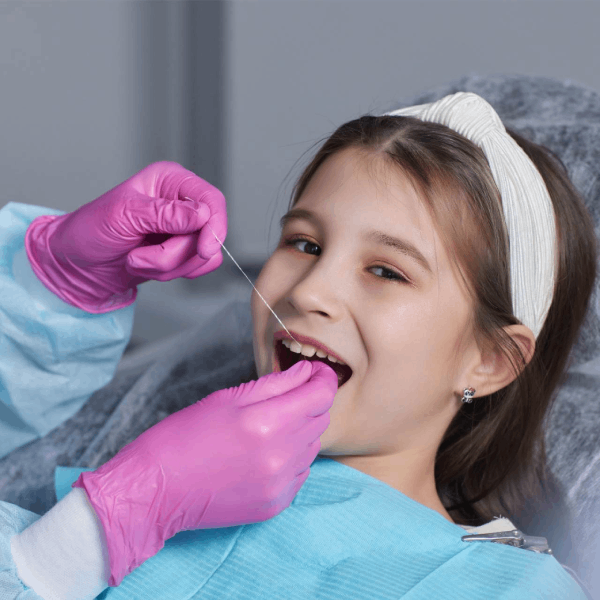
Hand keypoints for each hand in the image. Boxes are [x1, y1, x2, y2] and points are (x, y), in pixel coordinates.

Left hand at [25, 161, 226, 312]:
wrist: (77, 265)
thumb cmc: (90, 231)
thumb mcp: (122, 215)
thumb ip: (164, 213)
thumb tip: (201, 215)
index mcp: (169, 181)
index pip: (211, 199)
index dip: (214, 226)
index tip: (203, 249)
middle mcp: (181, 202)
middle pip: (208, 233)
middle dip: (173, 254)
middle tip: (140, 256)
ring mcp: (183, 230)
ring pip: (203, 256)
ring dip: (167, 266)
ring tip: (137, 259)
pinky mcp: (182, 253)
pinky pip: (197, 269)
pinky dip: (171, 274)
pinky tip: (147, 266)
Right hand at [72, 360, 337, 586]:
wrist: (155, 491)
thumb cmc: (182, 437)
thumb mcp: (225, 399)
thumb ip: (275, 384)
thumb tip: (307, 372)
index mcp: (266, 422)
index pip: (321, 395)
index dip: (324, 378)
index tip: (317, 371)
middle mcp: (280, 456)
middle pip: (321, 419)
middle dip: (311, 401)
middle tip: (289, 394)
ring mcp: (280, 484)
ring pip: (313, 446)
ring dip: (302, 429)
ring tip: (270, 425)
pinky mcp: (276, 505)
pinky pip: (302, 472)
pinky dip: (293, 457)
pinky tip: (266, 451)